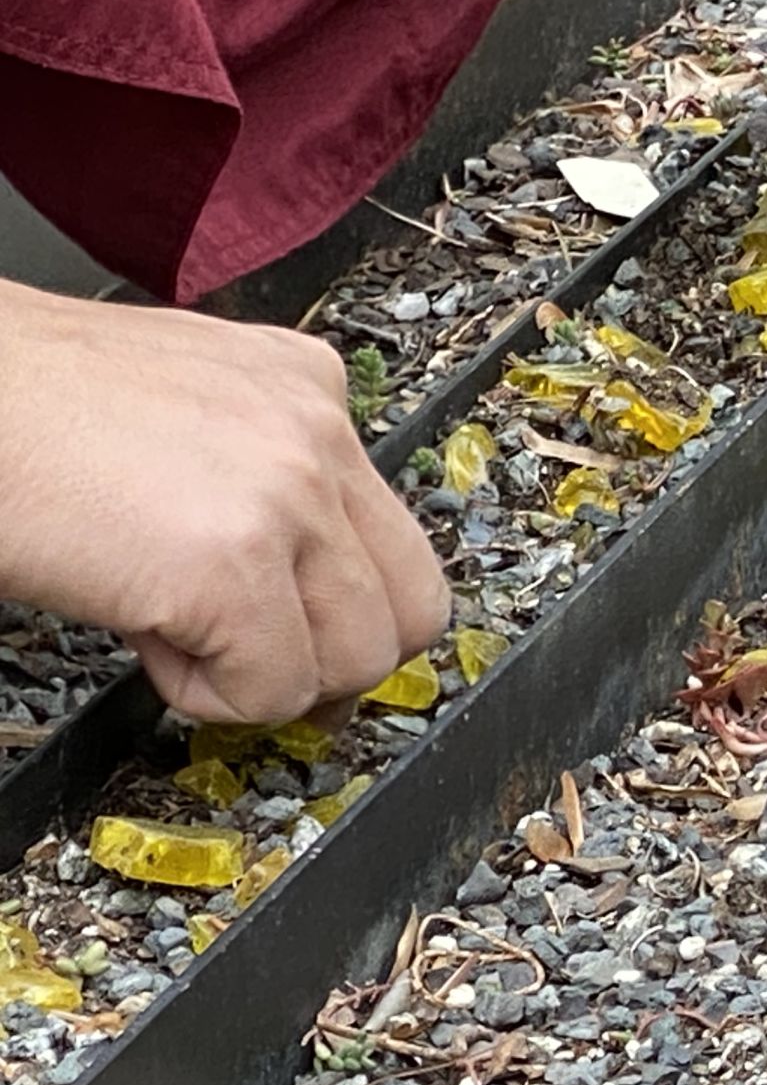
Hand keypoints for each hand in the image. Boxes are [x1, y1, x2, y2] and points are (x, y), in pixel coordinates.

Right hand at [0, 281, 449, 724]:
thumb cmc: (23, 412)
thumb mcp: (180, 420)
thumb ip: (260, 489)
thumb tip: (308, 611)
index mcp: (308, 388)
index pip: (394, 536)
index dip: (338, 604)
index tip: (285, 623)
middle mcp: (317, 435)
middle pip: (410, 606)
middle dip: (333, 655)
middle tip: (251, 655)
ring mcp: (286, 499)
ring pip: (358, 658)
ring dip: (268, 675)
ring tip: (173, 627)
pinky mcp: (233, 568)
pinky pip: (275, 689)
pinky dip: (210, 696)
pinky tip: (147, 637)